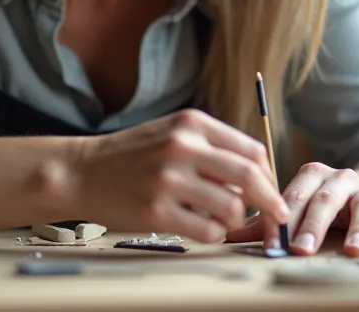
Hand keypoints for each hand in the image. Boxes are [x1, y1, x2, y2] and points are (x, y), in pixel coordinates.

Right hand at [68, 109, 289, 242]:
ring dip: (236, 220)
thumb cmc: (133, 155)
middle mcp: (181, 147)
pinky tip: (202, 228)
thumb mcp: (173, 132)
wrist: (82, 171)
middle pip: (248, 177)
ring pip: (230, 207)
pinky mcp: (155, 211)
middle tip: (276, 216)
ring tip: (224, 221)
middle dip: (270, 201)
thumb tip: (259, 173)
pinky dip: (213, 234)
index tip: (273, 191)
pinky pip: (206, 230)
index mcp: (192, 124)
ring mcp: (167, 180)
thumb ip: (212, 146)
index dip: (269, 175)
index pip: (251, 150)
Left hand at [225, 162, 358, 256]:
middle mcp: (339, 178)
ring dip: (357, 229)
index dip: (282, 222)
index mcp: (312, 175)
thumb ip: (268, 222)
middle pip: (324, 200)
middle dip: (313, 226)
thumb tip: (228, 234)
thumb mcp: (300, 206)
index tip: (272, 246)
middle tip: (302, 249)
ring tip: (353, 251)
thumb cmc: (328, 203)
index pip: (294, 196)